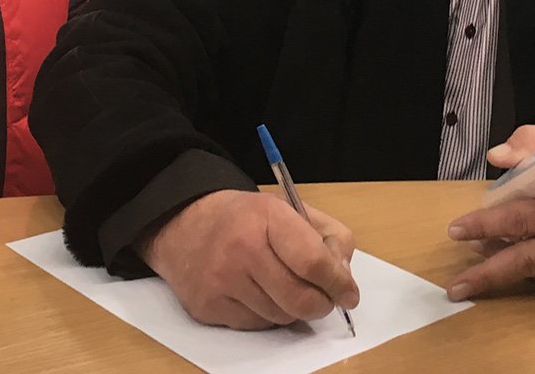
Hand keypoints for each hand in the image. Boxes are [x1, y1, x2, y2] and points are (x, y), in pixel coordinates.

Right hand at [137, 189, 357, 329]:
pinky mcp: (208, 308)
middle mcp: (241, 251)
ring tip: (287, 288)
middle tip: (326, 300)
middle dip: (322, 304)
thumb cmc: (246, 217)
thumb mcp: (290, 209)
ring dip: (294, 310)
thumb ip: (327, 236)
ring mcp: (221, 282)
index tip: (349, 293)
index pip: (312, 261)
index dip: (337, 282)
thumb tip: (343, 276)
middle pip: (299, 299)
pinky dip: (268, 315)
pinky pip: (256, 325)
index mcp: (267, 218)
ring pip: (280, 317)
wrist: (184, 224)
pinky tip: (261, 294)